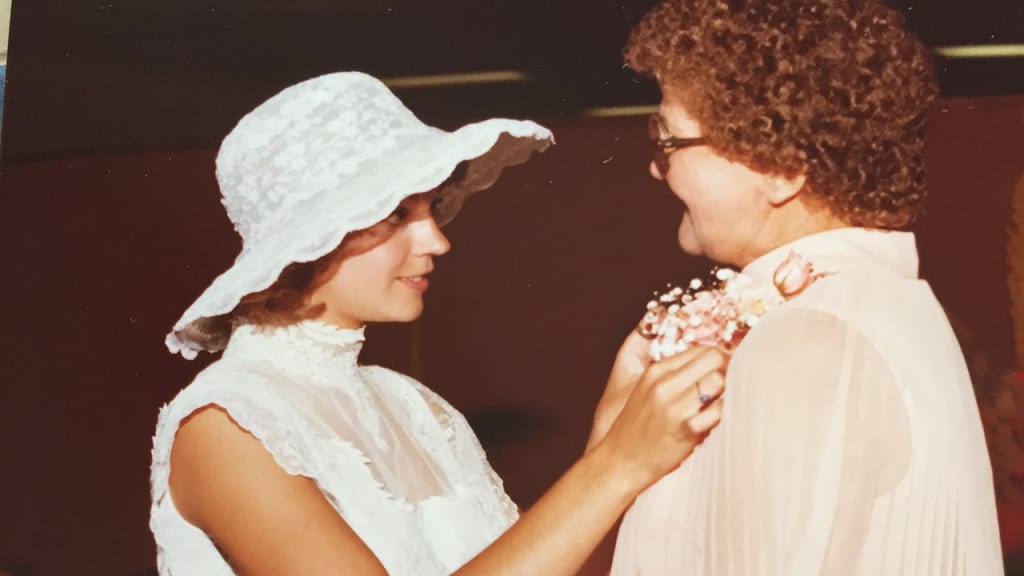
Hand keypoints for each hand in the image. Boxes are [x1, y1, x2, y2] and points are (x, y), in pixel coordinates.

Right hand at [590, 345, 727, 490]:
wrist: (620, 462)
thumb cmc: (637, 430)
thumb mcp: (647, 392)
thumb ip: (673, 376)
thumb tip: (711, 364)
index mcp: (656, 371)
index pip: (701, 349)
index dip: (720, 357)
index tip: (726, 370)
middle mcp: (664, 384)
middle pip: (714, 358)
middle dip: (728, 369)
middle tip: (729, 386)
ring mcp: (674, 406)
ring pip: (719, 381)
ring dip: (727, 391)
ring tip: (720, 405)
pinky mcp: (684, 429)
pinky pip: (718, 411)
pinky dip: (721, 414)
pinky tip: (714, 422)